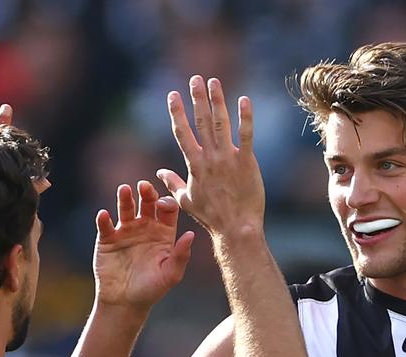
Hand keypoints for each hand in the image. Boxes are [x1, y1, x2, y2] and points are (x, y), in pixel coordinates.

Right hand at [93, 180, 194, 310]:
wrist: (125, 302)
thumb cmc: (152, 289)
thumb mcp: (170, 274)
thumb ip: (181, 255)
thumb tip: (191, 235)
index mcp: (164, 233)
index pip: (167, 211)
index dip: (167, 203)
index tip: (163, 204)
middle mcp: (146, 228)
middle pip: (147, 204)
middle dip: (147, 193)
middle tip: (144, 185)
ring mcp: (126, 231)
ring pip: (126, 209)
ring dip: (125, 198)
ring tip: (124, 190)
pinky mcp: (107, 239)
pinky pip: (105, 225)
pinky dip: (103, 219)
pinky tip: (104, 215)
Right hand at [159, 76, 263, 236]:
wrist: (236, 228)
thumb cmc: (211, 217)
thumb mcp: (186, 200)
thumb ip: (173, 183)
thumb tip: (158, 174)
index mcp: (194, 165)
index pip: (182, 133)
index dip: (176, 112)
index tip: (172, 94)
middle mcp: (209, 158)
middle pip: (201, 121)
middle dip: (197, 98)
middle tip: (196, 79)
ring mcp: (228, 159)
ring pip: (221, 123)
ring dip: (217, 101)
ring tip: (215, 82)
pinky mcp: (247, 162)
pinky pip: (247, 136)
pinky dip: (246, 118)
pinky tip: (244, 100)